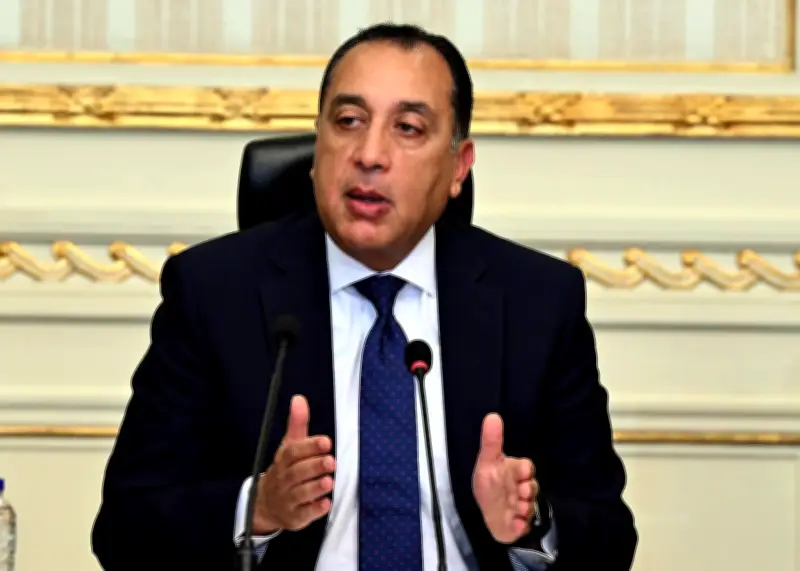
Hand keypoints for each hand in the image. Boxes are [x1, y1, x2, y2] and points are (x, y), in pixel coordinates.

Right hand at [253, 395, 334, 533]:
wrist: (265, 504)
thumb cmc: (284, 470)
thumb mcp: (289, 446)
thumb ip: (297, 423)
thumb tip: (299, 398)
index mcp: (283, 460)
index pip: (293, 452)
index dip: (309, 446)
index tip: (326, 441)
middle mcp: (283, 479)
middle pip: (297, 473)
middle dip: (314, 466)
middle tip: (331, 461)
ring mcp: (288, 499)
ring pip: (300, 494)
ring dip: (315, 487)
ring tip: (329, 480)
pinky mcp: (294, 517)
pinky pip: (303, 515)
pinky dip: (314, 510)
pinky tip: (326, 504)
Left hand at [472, 413, 538, 543]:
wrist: (485, 513)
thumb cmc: (488, 483)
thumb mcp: (486, 462)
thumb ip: (491, 441)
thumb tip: (492, 415)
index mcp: (514, 472)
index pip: (526, 468)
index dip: (524, 470)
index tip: (522, 471)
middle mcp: (520, 489)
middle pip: (532, 487)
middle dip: (527, 490)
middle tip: (519, 491)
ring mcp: (521, 507)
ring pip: (529, 507)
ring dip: (523, 508)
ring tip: (515, 508)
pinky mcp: (518, 525)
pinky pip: (523, 526)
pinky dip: (519, 526)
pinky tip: (514, 524)